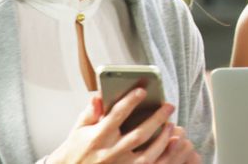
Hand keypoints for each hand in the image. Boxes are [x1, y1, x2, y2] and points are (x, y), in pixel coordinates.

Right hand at [46, 88, 193, 163]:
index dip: (130, 101)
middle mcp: (110, 153)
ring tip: (171, 124)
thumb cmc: (76, 151)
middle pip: (139, 135)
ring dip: (163, 139)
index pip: (116, 116)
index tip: (143, 90)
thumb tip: (99, 95)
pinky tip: (171, 144)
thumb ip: (90, 112)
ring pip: (148, 154)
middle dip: (157, 119)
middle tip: (169, 105)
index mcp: (97, 138)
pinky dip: (163, 156)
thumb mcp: (78, 130)